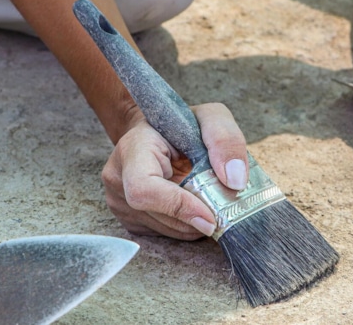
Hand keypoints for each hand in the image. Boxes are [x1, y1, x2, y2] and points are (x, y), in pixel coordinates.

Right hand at [101, 103, 248, 239]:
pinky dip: (186, 226)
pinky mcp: (129, 219)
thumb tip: (235, 181)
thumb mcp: (210, 117)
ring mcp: (118, 201)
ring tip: (207, 201)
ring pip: (164, 230)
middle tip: (220, 206)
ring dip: (194, 224)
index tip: (210, 216)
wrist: (156, 133)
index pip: (144, 189)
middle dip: (195, 217)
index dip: (178, 207)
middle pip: (158, 215)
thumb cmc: (180, 124)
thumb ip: (225, 140)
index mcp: (132, 148)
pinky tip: (193, 206)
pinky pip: (163, 234)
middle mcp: (117, 177)